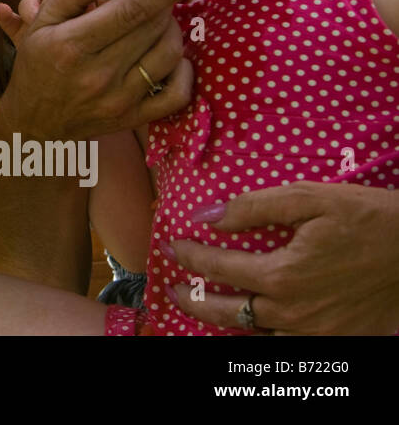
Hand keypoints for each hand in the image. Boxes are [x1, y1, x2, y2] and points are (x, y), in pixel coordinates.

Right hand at [0, 0, 217, 141]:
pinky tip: (172, 56)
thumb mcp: (42, 21)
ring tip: (157, 22)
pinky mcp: (134, 119)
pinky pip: (177, 95)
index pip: (132, 8)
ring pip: (169, 54)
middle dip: (164, 2)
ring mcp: (120, 100)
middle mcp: (99, 74)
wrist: (33, 121)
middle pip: (154, 26)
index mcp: (73, 44)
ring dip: (172, 29)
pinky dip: (184, 70)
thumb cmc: (38, 63)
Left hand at [167, 182, 398, 334]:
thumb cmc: (370, 219)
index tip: (171, 245)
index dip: (188, 256)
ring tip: (206, 305)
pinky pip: (287, 343)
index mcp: (283, 275)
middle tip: (171, 288)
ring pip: (255, 334)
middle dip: (191, 300)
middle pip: (226, 313)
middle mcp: (293, 311)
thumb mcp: (310, 198)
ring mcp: (316, 332)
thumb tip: (207, 216)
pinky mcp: (338, 340)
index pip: (217, 268)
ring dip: (225, 321)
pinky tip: (255, 320)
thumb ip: (253, 208)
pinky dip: (263, 334)